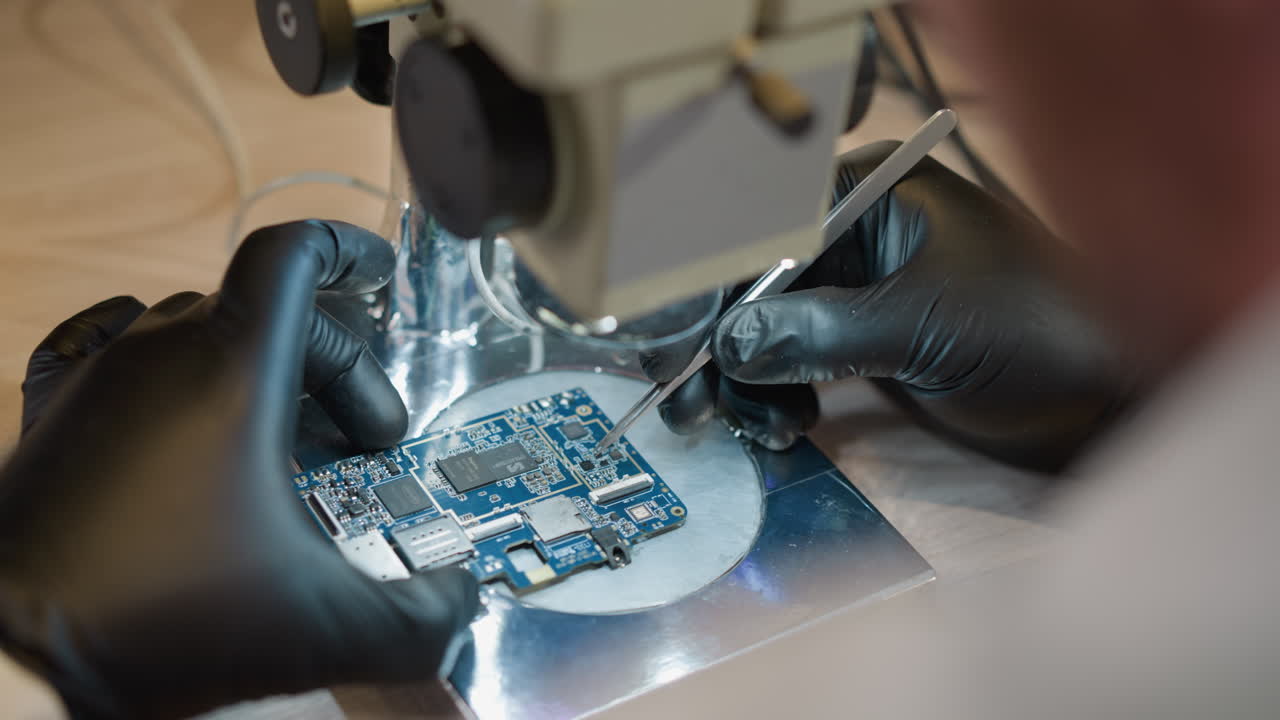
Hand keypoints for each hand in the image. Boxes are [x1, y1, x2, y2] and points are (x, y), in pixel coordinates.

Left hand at [0, 221, 477, 718]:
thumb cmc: (153, 618)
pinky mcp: (50, 420)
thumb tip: (458, 601)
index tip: (381, 273)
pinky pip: (108, 349)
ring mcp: (94, 380)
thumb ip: (418, 615)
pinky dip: (160, 365)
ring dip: (255, 365)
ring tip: (284, 431)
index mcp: (228, 367)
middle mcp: (155, 352)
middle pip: (264, 308)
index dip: (348, 253)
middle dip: (334, 363)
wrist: (12, 658)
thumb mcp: (322, 629)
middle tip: (364, 435)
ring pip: (193, 329)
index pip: (292, 256)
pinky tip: (170, 408)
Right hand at [648, 142, 1132, 470]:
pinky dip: (773, 399)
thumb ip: (818, 331)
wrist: (1112, 397)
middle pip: (747, 284)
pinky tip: (780, 428)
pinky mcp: (862, 350)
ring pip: (762, 332)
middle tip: (682, 403)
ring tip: (761, 428)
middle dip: (714, 345)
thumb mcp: (924, 323)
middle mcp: (853, 238)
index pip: (756, 231)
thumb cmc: (1041, 330)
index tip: (661, 340)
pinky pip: (790, 367)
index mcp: (868, 196)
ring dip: (744, 383)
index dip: (701, 288)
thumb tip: (728, 343)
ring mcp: (855, 296)